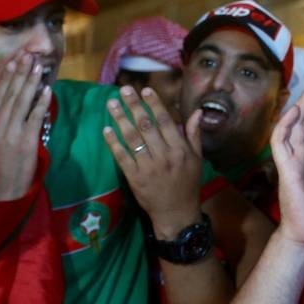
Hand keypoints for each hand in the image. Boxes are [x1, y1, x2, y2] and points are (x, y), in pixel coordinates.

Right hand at [0, 53, 49, 200]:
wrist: (0, 192)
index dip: (6, 78)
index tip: (13, 62)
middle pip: (9, 94)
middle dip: (20, 73)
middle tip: (28, 56)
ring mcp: (10, 133)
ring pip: (21, 101)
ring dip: (31, 82)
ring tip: (38, 67)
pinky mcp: (25, 141)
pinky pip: (34, 117)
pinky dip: (41, 103)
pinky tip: (46, 90)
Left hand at [104, 85, 202, 237]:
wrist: (177, 213)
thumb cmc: (188, 184)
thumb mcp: (197, 159)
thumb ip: (194, 135)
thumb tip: (197, 112)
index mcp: (180, 149)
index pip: (165, 120)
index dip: (154, 104)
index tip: (145, 89)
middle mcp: (164, 155)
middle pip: (146, 125)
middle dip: (134, 106)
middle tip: (124, 90)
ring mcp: (148, 167)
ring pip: (132, 138)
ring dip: (120, 119)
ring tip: (111, 104)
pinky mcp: (135, 178)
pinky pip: (122, 157)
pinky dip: (114, 143)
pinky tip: (106, 130)